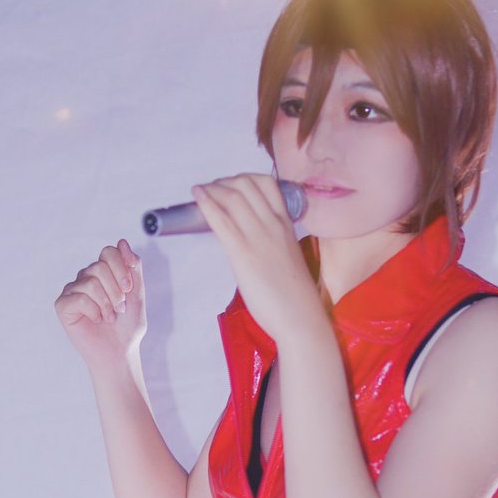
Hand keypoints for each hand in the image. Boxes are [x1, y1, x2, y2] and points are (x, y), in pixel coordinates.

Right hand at [55, 239, 145, 369]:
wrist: (120, 352)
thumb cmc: (128, 326)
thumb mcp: (137, 293)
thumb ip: (133, 267)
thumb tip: (122, 242)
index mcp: (103, 272)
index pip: (109, 252)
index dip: (121, 267)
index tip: (129, 289)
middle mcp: (85, 278)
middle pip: (99, 266)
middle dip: (116, 290)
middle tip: (120, 308)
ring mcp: (72, 290)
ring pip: (90, 282)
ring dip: (107, 303)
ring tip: (110, 317)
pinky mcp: (63, 305)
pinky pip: (79, 298)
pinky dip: (94, 311)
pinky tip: (97, 321)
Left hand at [191, 174, 321, 340]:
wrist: (301, 318)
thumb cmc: (296, 296)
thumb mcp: (288, 258)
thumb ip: (273, 244)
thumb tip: (254, 243)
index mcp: (286, 225)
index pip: (267, 184)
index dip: (244, 179)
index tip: (231, 186)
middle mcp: (273, 224)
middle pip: (246, 184)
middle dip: (224, 182)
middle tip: (212, 190)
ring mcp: (258, 237)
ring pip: (233, 196)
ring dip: (213, 188)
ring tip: (201, 192)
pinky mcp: (242, 253)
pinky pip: (221, 220)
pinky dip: (206, 203)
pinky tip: (196, 197)